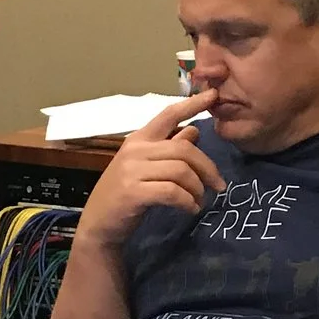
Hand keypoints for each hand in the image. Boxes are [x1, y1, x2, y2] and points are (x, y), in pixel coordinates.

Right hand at [76, 90, 221, 247]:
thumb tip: (194, 130)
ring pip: (181, 171)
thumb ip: (168, 148)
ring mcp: (132, 170)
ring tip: (200, 200)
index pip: (168, 114)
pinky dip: (187, 202)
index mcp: (139, 139)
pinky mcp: (134, 192)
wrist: (98, 224)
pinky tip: (190, 209)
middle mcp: (135, 149)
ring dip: (198, 188)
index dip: (192, 104)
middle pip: (184, 149)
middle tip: (219, 185)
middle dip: (207, 168)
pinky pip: (172, 192)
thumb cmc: (124, 194)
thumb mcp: (146, 166)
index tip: (214, 95)